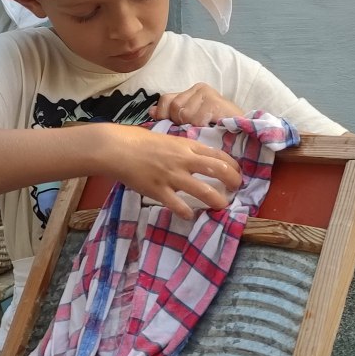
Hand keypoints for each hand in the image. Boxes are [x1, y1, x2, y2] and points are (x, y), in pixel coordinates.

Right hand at [90, 124, 242, 220]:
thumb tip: (197, 157)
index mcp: (187, 146)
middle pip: (218, 170)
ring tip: (222, 207)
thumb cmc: (140, 141)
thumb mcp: (168, 139)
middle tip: (237, 189)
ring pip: (203, 190)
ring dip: (217, 200)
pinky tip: (190, 216)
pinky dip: (187, 212)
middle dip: (233, 181)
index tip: (237, 173)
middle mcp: (184, 160)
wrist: (117, 149)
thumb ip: (184, 149)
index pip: (218, 155)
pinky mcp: (159, 191)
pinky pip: (178, 205)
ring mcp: (172, 176)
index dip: (232, 165)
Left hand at [149, 83, 242, 126]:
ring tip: (204, 130)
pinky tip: (210, 129)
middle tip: (194, 130)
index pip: (166, 100)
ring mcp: (208, 94)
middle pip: (174, 107)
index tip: (172, 127)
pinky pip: (196, 119)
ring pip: (184, 114)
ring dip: (192, 127)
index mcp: (191, 91)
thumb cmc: (217, 129)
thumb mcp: (192, 121)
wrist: (244, 133)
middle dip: (180, 123)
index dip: (164, 115)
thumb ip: (172, 115)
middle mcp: (199, 88)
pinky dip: (201, 128)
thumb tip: (150, 112)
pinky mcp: (215, 102)